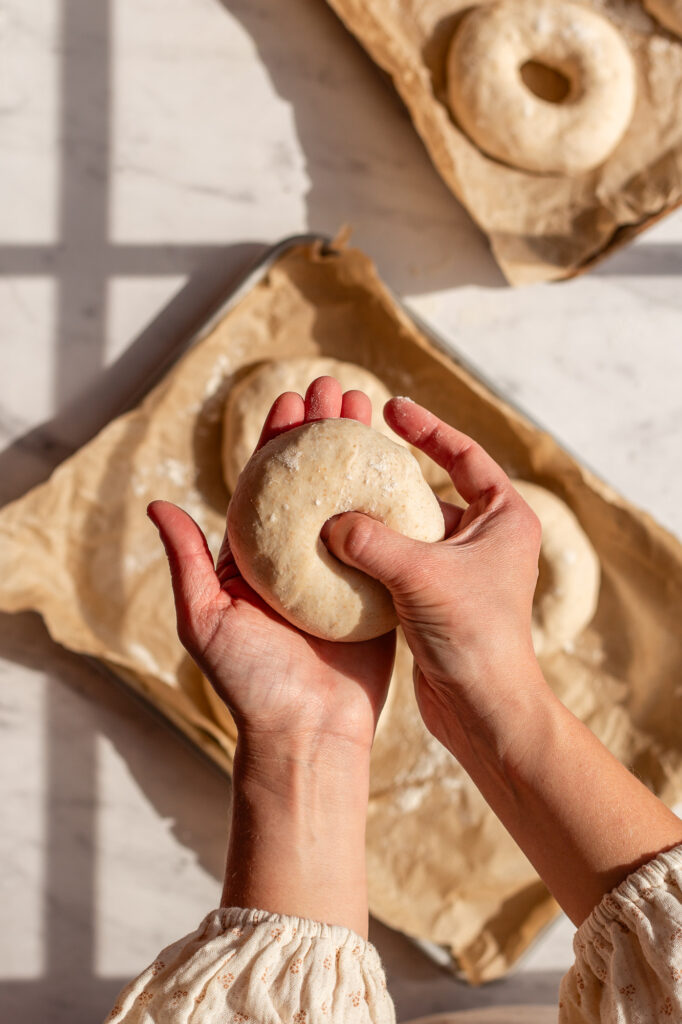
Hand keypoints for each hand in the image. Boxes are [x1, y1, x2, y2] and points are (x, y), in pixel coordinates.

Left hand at [148, 377, 395, 761]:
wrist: (306, 734)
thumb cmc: (249, 683)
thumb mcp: (205, 620)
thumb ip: (188, 562)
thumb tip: (158, 504)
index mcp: (255, 559)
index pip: (266, 484)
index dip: (277, 439)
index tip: (291, 400)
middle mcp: (296, 558)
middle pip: (312, 481)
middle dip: (324, 431)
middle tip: (338, 387)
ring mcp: (338, 572)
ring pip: (351, 499)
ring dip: (361, 453)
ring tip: (372, 409)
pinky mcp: (374, 591)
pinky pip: (385, 539)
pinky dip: (394, 502)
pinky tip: (404, 466)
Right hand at [325, 396, 544, 754]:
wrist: (483, 709)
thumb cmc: (471, 637)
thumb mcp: (420, 576)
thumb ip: (372, 541)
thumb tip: (330, 520)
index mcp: (504, 517)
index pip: (465, 455)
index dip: (427, 427)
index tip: (389, 407)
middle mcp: (487, 537)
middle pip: (433, 486)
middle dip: (393, 468)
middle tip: (352, 445)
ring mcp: (462, 568)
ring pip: (412, 525)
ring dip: (377, 512)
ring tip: (335, 492)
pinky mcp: (438, 597)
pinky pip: (399, 557)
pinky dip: (371, 548)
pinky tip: (335, 542)